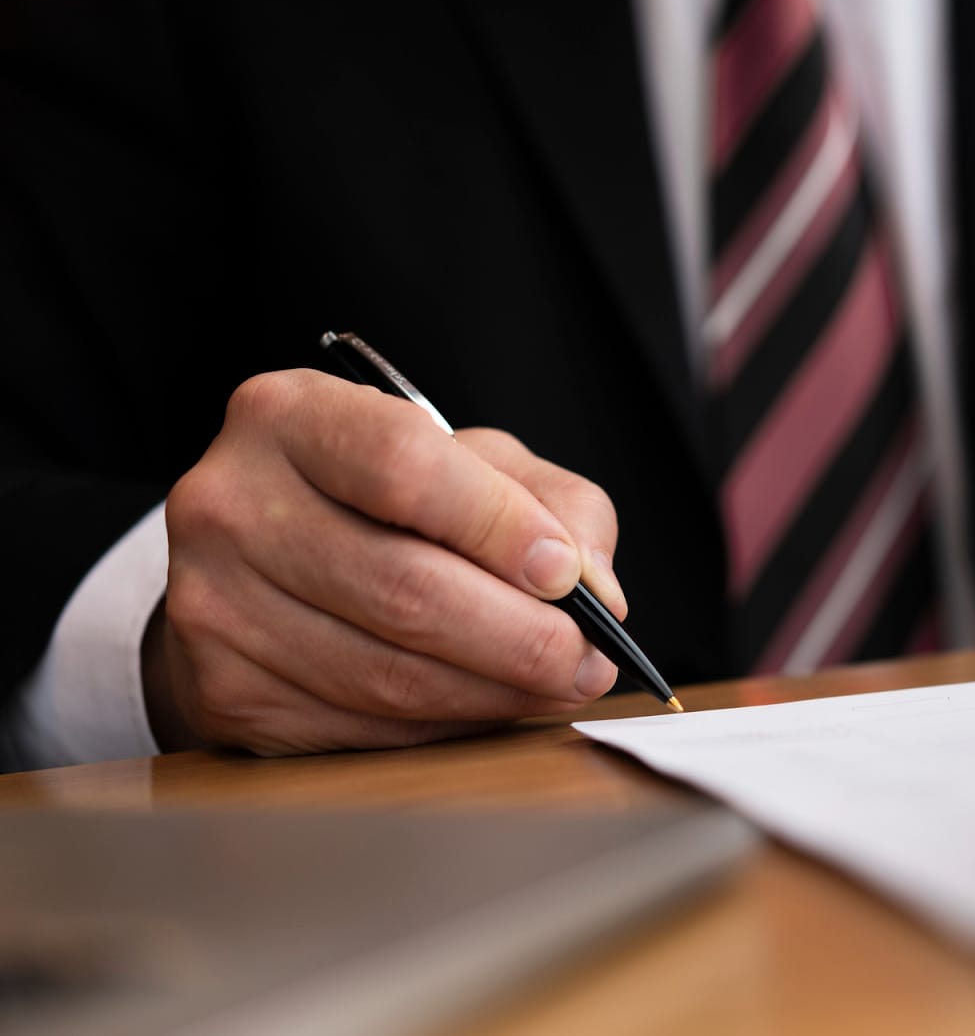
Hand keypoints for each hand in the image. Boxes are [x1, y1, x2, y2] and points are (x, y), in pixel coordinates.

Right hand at [143, 369, 626, 755]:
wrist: (260, 563)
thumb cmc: (386, 501)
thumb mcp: (471, 464)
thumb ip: (551, 503)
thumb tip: (593, 586)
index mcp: (289, 417)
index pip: (403, 466)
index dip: (498, 526)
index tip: (567, 575)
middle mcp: (230, 502)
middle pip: (402, 587)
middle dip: (521, 637)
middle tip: (589, 658)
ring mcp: (212, 602)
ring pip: (387, 673)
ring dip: (494, 692)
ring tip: (556, 683)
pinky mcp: (224, 691)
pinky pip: (362, 726)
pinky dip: (444, 724)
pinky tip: (483, 704)